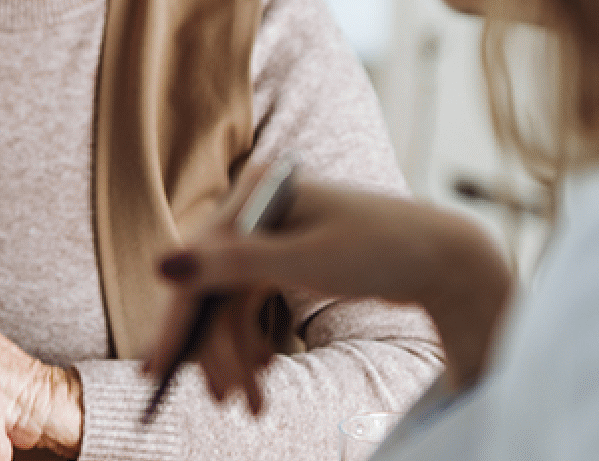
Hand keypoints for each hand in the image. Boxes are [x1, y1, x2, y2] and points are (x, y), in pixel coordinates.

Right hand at [145, 183, 512, 398]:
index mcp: (254, 195)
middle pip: (210, 288)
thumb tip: (163, 266)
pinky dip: (252, 343)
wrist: (444, 258)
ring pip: (229, 304)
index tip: (155, 372)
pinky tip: (262, 372)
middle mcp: (253, 210)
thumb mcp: (308, 260)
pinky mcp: (283, 258)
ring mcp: (267, 235)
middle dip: (215, 351)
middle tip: (224, 402)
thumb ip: (233, 265)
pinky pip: (249, 306)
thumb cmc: (383, 249)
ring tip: (252, 404)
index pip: (196, 262)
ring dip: (235, 356)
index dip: (174, 321)